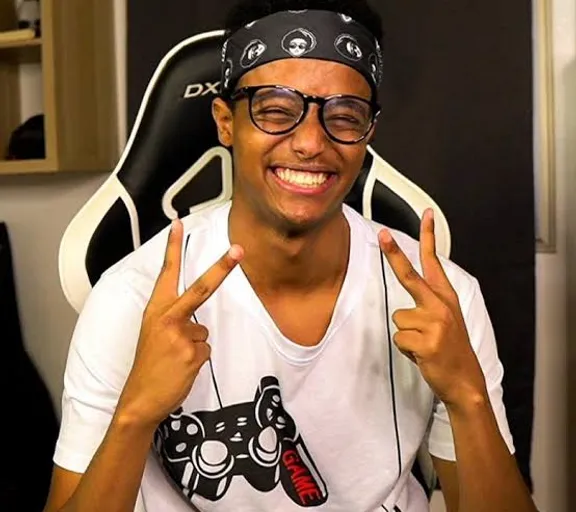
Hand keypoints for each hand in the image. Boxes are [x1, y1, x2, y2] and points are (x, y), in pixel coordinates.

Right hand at [117, 220, 243, 427]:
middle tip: (239, 249)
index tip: (178, 223)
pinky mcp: (192, 353)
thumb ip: (175, 321)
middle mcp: (167, 318)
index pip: (166, 273)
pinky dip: (197, 359)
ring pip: (204, 332)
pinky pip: (206, 350)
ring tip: (175, 359)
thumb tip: (198, 324)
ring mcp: (181, 335)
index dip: (172, 247)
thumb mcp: (153, 335)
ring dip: (195, 346)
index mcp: (155, 310)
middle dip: (222, 267)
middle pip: (200, 288)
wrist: (140, 399)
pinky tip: (182, 368)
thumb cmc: (148, 366)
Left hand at [378, 210, 486, 409]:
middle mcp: (440, 306)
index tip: (427, 214)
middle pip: (410, 275)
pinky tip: (423, 355)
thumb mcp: (447, 320)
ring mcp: (434, 323)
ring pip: (398, 319)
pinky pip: (400, 339)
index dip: (430, 237)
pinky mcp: (426, 342)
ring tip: (424, 344)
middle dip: (394, 254)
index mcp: (446, 298)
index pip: (435, 262)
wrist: (465, 381)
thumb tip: (405, 302)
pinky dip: (407, 349)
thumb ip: (429, 303)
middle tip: (382, 234)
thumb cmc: (450, 350)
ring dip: (406, 334)